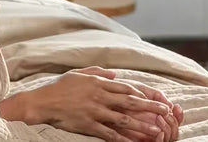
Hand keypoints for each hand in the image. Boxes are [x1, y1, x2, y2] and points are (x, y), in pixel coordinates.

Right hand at [5, 66, 172, 141]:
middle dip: (150, 107)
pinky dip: (122, 139)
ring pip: (123, 119)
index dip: (143, 93)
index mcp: (97, 82)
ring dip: (142, 125)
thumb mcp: (77, 74)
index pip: (125, 87)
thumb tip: (115, 74)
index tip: (156, 97)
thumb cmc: (57, 87)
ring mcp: (94, 111)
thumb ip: (97, 72)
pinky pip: (109, 133)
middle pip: (130, 101)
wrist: (40, 102)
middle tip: (166, 111)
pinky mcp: (87, 124)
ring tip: (157, 130)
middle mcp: (98, 96)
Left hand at [108, 81, 182, 141]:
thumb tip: (168, 101)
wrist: (91, 103)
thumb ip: (151, 94)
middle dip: (173, 123)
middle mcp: (150, 128)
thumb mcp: (132, 89)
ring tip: (161, 119)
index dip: (178, 116)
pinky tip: (158, 132)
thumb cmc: (112, 93)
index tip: (176, 107)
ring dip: (168, 129)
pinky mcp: (138, 141)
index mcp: (152, 117)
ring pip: (167, 137)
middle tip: (168, 114)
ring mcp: (145, 136)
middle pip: (172, 131)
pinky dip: (159, 140)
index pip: (172, 120)